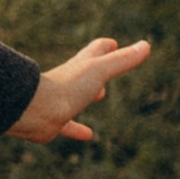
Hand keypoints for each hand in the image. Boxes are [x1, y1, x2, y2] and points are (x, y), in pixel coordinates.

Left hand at [9, 34, 151, 144]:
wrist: (34, 111)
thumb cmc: (66, 87)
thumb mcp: (100, 71)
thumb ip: (122, 60)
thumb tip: (145, 45)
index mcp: (80, 66)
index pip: (96, 50)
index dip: (106, 46)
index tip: (112, 43)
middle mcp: (69, 81)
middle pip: (85, 70)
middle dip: (97, 66)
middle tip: (107, 65)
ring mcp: (60, 100)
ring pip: (76, 95)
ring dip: (88, 93)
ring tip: (99, 94)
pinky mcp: (54, 121)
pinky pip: (68, 125)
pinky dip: (78, 128)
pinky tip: (88, 135)